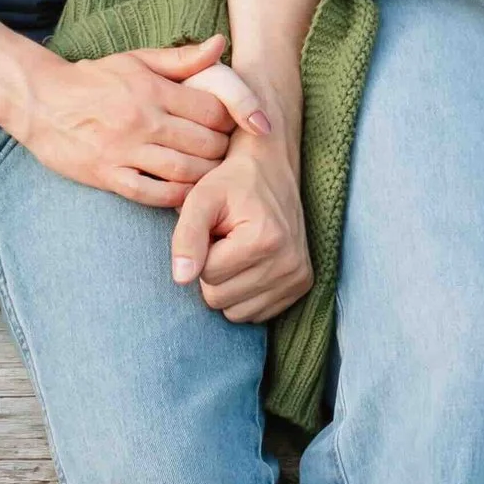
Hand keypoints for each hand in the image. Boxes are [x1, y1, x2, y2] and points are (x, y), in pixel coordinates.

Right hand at [14, 38, 266, 207]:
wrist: (39, 100)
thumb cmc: (94, 79)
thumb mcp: (136, 60)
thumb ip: (181, 57)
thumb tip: (221, 44)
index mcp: (152, 89)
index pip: (212, 109)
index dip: (230, 120)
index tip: (228, 125)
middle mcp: (142, 119)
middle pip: (204, 143)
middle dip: (222, 150)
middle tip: (223, 153)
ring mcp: (124, 149)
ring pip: (183, 170)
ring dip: (204, 175)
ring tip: (209, 173)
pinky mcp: (107, 174)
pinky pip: (152, 193)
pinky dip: (175, 197)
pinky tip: (185, 193)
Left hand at [169, 124, 312, 323]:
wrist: (272, 170)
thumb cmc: (231, 183)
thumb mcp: (201, 198)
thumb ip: (186, 236)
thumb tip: (181, 279)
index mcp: (264, 240)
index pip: (207, 276)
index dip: (201, 252)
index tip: (216, 228)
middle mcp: (288, 263)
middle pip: (219, 299)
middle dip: (213, 271)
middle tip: (226, 240)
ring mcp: (298, 278)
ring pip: (236, 313)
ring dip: (228, 286)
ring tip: (238, 252)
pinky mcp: (302, 286)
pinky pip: (256, 314)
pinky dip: (246, 294)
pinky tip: (252, 264)